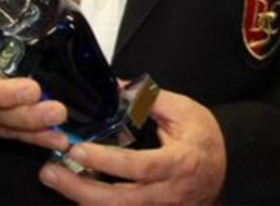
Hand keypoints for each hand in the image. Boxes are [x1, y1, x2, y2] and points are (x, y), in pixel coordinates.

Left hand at [39, 90, 226, 204]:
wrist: (229, 163)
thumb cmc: (202, 133)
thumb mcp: (180, 108)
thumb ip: (146, 99)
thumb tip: (112, 86)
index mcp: (178, 163)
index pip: (137, 167)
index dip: (105, 161)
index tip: (76, 149)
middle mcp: (170, 195)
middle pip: (121, 202)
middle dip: (81, 190)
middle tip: (50, 171)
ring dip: (83, 200)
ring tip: (55, 178)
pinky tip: (76, 193)